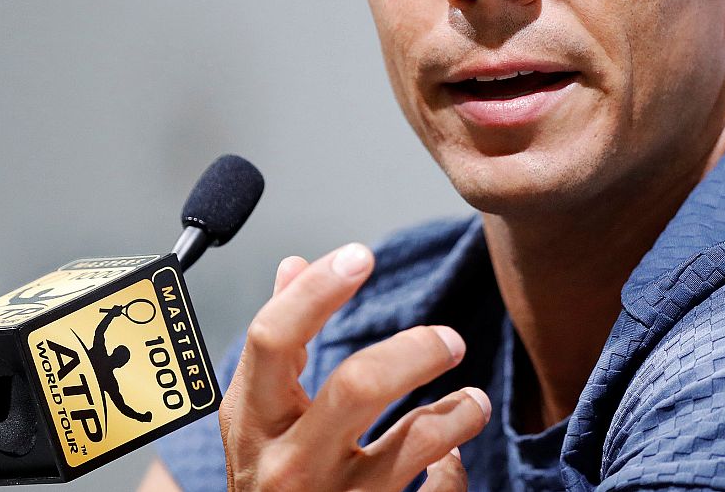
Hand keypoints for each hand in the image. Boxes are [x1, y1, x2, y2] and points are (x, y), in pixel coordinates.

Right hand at [219, 243, 490, 491]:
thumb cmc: (269, 480)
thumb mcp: (257, 416)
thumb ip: (279, 343)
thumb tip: (295, 265)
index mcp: (253, 420)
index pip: (274, 338)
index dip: (318, 291)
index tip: (360, 256)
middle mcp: (285, 463)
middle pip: (355, 386)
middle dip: (414, 352)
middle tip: (449, 339)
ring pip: (413, 446)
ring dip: (455, 414)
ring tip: (472, 400)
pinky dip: (453, 467)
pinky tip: (455, 448)